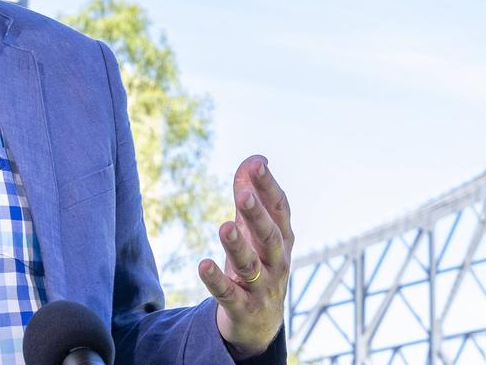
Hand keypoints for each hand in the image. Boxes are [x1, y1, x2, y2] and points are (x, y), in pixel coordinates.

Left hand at [198, 156, 292, 358]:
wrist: (260, 324)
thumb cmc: (258, 266)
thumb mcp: (254, 233)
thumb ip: (251, 197)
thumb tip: (254, 160)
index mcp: (282, 240)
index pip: (279, 210)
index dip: (269, 187)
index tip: (257, 164)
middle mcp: (277, 262)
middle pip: (270, 236)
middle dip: (258, 216)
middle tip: (244, 195)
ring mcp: (262, 287)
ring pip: (251, 265)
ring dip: (237, 246)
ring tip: (223, 227)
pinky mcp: (243, 308)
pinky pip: (230, 294)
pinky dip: (217, 281)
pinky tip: (203, 265)